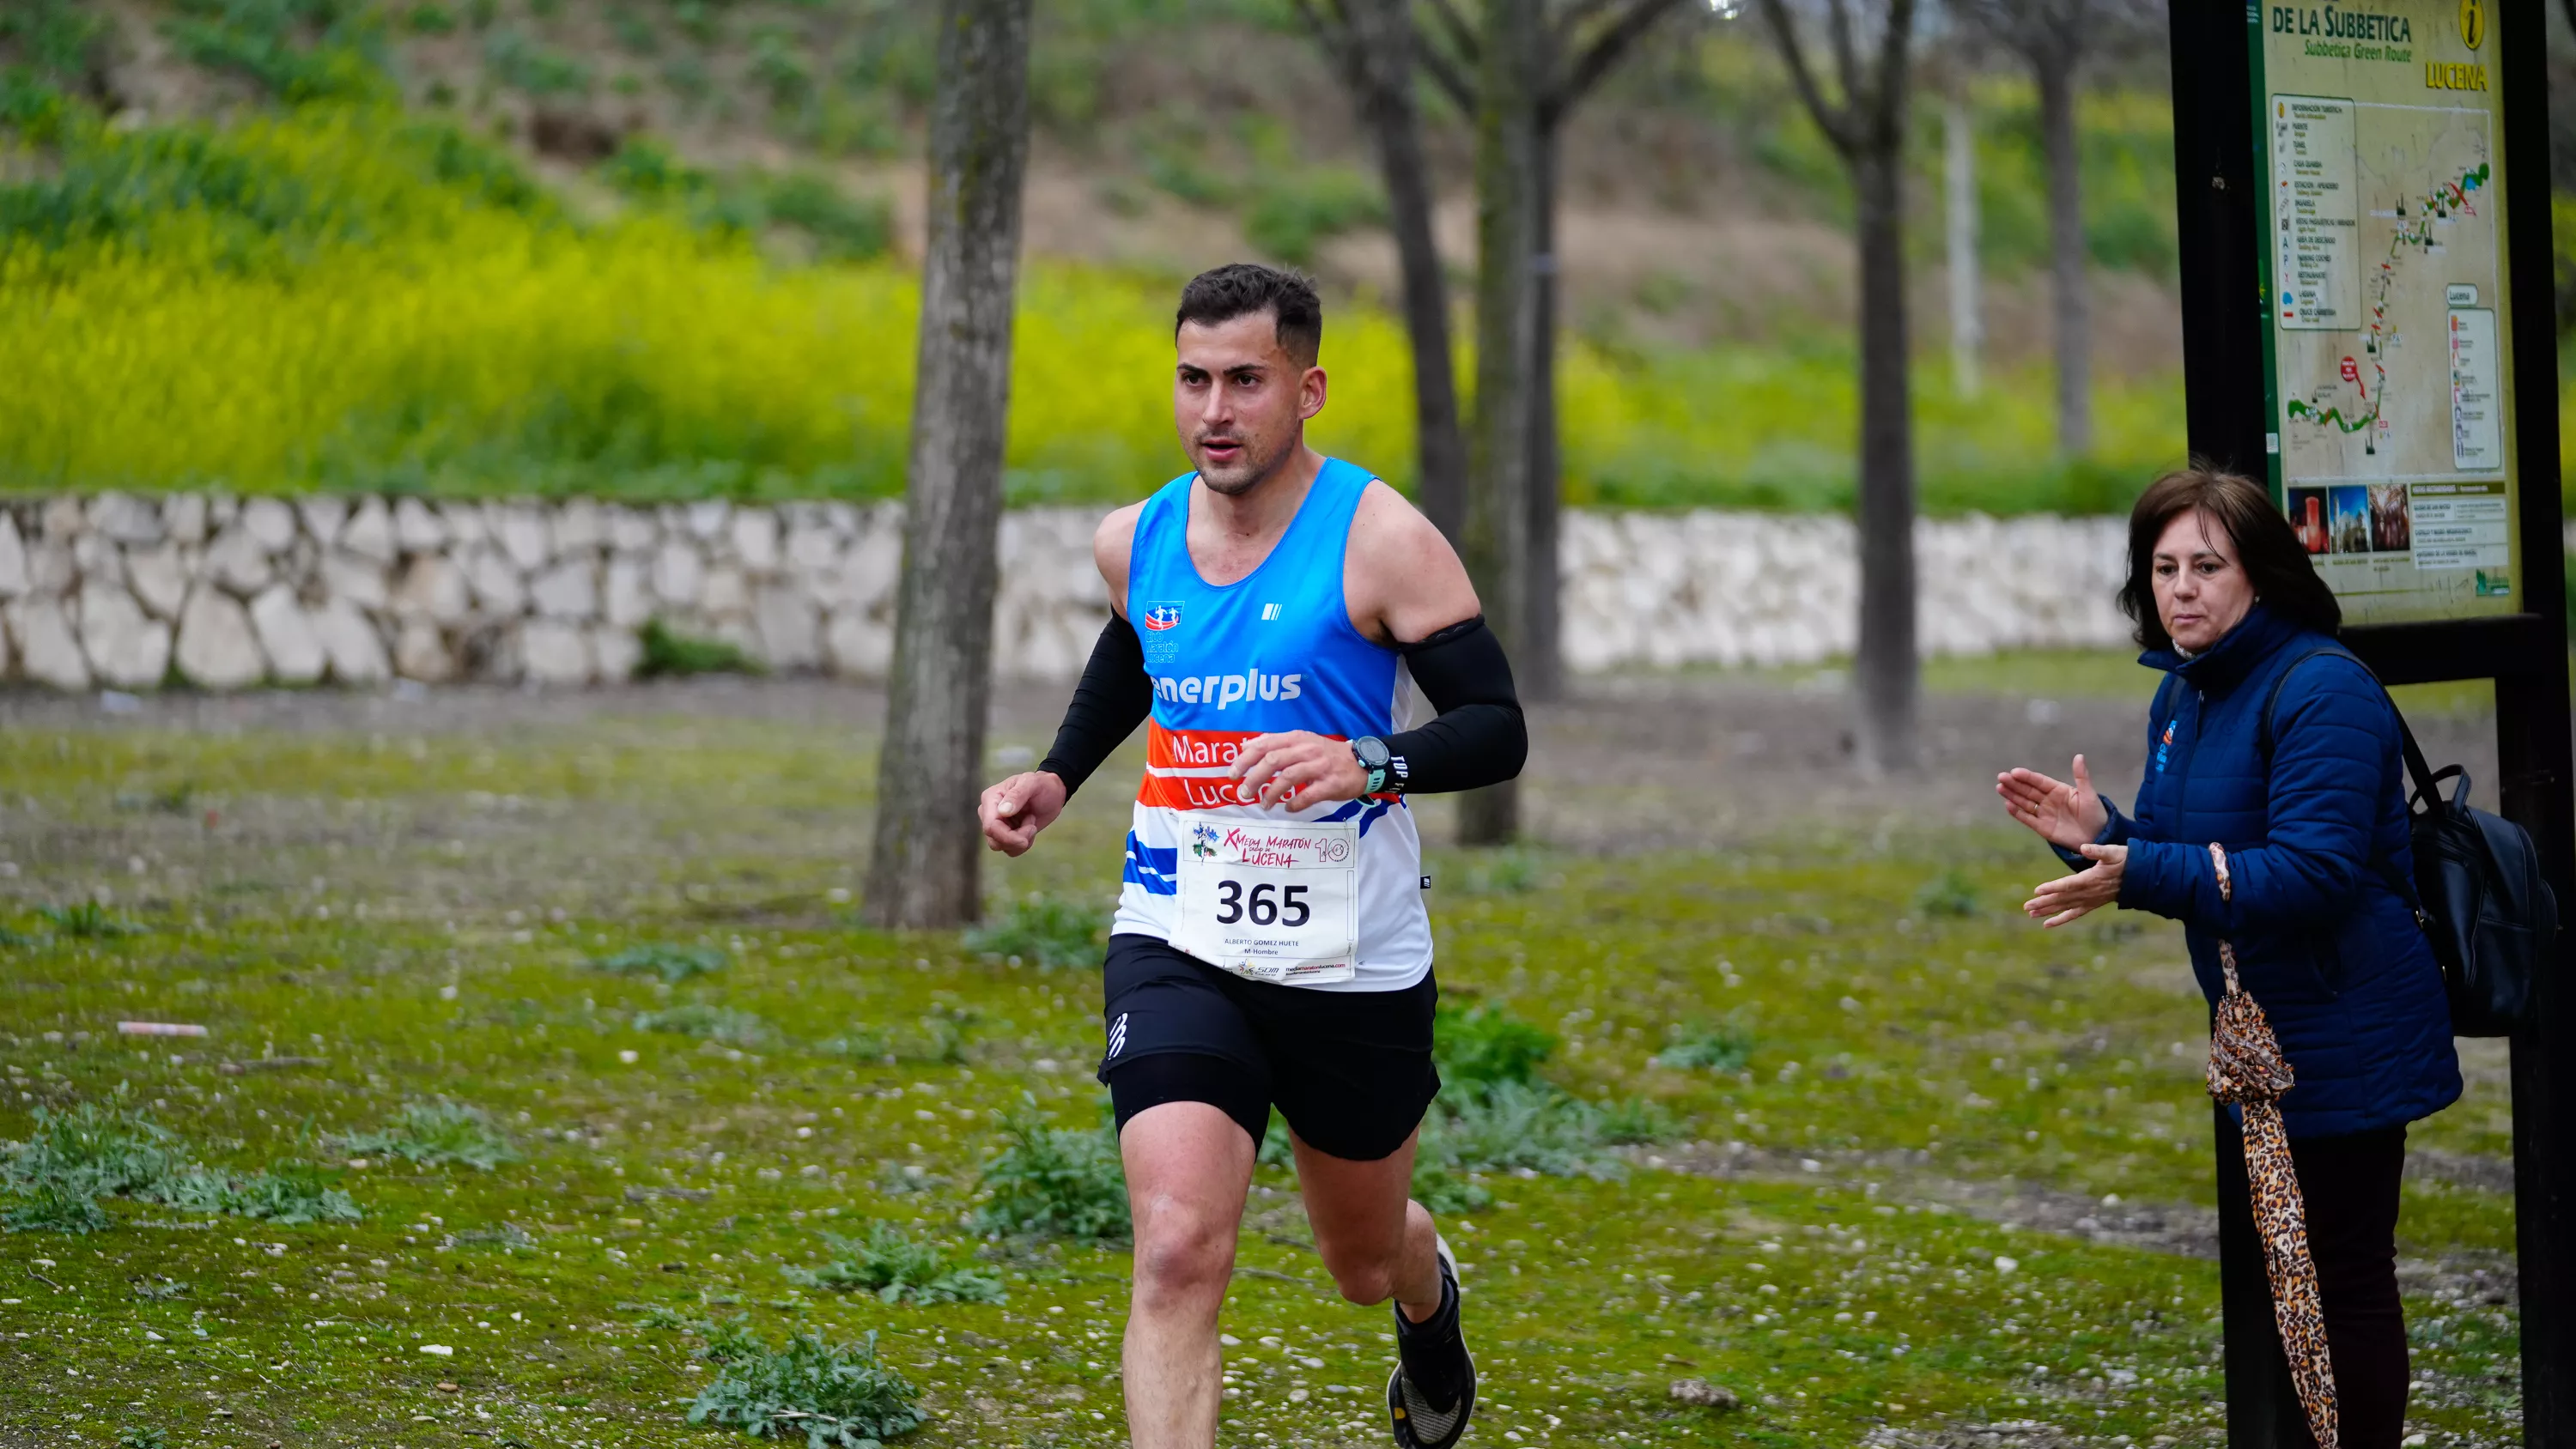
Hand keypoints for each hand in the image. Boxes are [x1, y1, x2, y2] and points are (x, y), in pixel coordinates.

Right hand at [980, 771, 1067, 856]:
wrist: (1052, 793)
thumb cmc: (1041, 784)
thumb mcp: (1032, 783)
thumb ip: (1017, 794)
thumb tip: (1003, 811)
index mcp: (990, 798)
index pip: (990, 826)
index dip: (1008, 836)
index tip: (1031, 830)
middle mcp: (988, 814)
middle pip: (994, 840)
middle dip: (1017, 839)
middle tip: (1033, 826)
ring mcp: (996, 825)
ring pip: (1001, 847)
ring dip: (1022, 840)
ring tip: (1031, 823)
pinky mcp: (1005, 835)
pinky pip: (1010, 849)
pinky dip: (1024, 844)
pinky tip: (1030, 829)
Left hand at [1228, 731, 1368, 808]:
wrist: (1362, 763)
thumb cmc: (1327, 754)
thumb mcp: (1302, 741)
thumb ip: (1275, 742)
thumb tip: (1247, 744)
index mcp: (1297, 738)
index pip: (1265, 745)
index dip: (1245, 759)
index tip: (1233, 773)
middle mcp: (1307, 749)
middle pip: (1273, 761)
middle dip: (1254, 778)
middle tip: (1244, 793)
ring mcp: (1319, 767)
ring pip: (1288, 777)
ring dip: (1271, 792)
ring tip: (1263, 804)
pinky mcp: (1330, 784)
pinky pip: (1308, 795)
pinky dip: (1294, 803)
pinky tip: (1288, 808)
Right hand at [1996, 755, 2110, 849]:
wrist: (2097, 837)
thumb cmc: (2095, 814)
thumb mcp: (2088, 794)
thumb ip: (2081, 776)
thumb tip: (2079, 756)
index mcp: (2058, 790)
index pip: (2039, 781)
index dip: (2027, 777)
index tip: (2014, 772)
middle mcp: (2049, 800)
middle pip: (2028, 790)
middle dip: (2014, 784)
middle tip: (2001, 777)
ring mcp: (2044, 814)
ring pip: (2024, 803)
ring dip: (2012, 795)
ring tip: (2000, 788)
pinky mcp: (2042, 828)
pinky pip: (2027, 818)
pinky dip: (2017, 812)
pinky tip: (2008, 805)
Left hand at [2023, 843, 2126, 927]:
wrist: (2139, 877)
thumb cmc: (2125, 860)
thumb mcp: (2113, 852)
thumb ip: (2098, 850)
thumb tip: (2085, 847)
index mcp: (2091, 879)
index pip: (2068, 884)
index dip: (2053, 887)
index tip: (2037, 890)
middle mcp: (2088, 892)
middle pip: (2062, 899)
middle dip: (2044, 903)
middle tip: (2026, 906)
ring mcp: (2089, 900)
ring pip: (2065, 907)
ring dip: (2047, 911)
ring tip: (2030, 914)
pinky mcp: (2091, 904)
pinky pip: (2074, 914)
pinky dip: (2060, 919)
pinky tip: (2046, 924)